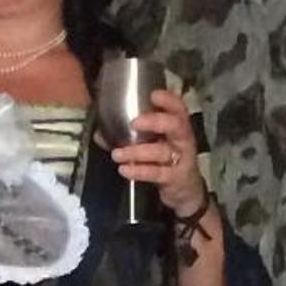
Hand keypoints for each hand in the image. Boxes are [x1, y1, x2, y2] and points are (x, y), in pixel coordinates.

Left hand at [110, 86, 210, 222]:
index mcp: (178, 126)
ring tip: (117, 154)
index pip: (178, 108)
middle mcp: (182, 139)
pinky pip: (156, 173)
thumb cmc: (165, 160)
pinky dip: (139, 171)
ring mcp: (181, 159)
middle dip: (155, 121)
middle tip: (134, 123)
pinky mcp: (174, 178)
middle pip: (175, 125)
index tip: (153, 95)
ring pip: (161, 152)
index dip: (168, 100)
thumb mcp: (153, 144)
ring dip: (137, 152)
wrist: (185, 190)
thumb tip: (100, 133)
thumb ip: (130, 136)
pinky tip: (125, 170)